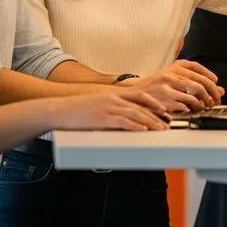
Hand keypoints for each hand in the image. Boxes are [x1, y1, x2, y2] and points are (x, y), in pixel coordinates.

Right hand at [50, 90, 169, 131]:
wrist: (58, 110)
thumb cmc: (74, 111)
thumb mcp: (95, 106)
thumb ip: (109, 111)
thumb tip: (119, 122)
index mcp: (112, 95)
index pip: (139, 96)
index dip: (154, 102)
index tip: (164, 109)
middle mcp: (113, 99)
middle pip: (141, 106)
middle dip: (156, 116)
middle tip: (167, 124)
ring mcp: (108, 108)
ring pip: (135, 114)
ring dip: (151, 122)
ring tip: (161, 129)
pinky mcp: (102, 118)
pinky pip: (123, 122)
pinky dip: (136, 126)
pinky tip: (143, 131)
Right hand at [118, 61, 222, 112]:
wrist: (132, 96)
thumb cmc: (153, 88)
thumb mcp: (170, 79)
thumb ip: (190, 81)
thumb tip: (217, 88)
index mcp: (173, 67)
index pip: (196, 68)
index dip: (209, 76)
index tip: (215, 83)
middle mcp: (170, 74)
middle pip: (199, 82)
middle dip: (211, 93)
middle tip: (214, 100)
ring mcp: (167, 86)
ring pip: (194, 93)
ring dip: (203, 101)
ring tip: (205, 106)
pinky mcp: (164, 98)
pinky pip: (184, 103)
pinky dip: (192, 107)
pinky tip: (193, 109)